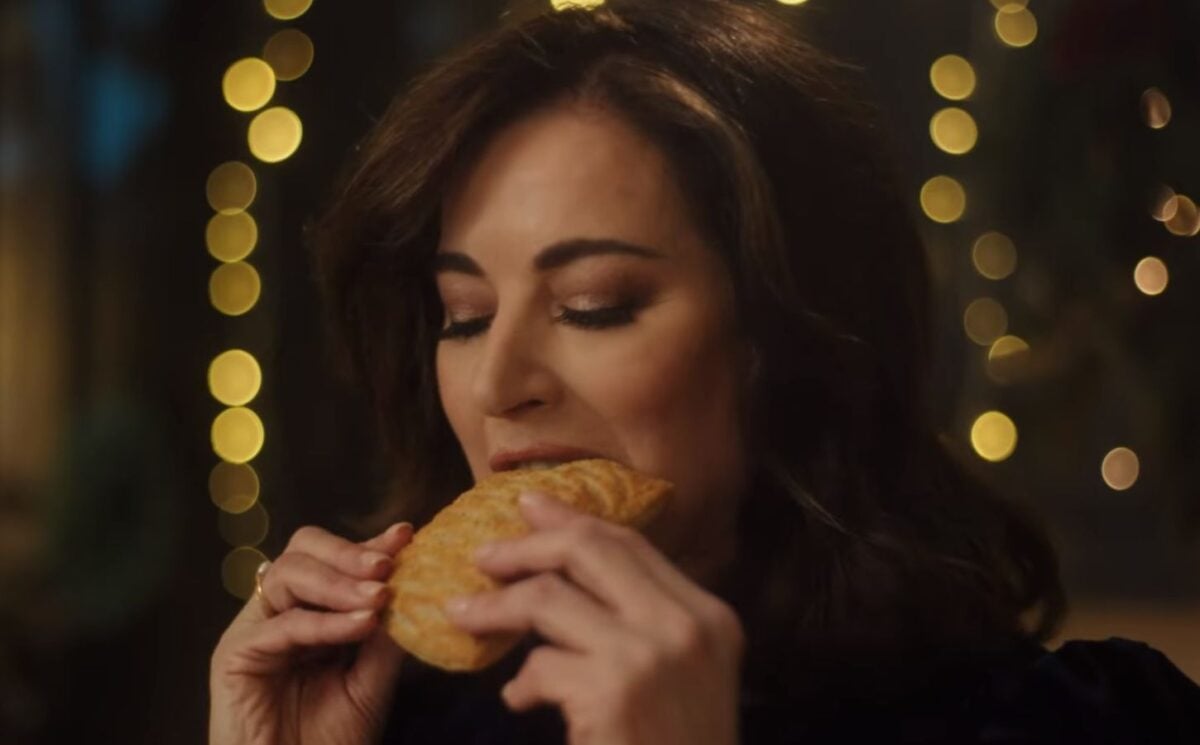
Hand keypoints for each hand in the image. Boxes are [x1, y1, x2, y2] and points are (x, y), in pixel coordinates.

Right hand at [209, 521, 413, 744]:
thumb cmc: (329, 742)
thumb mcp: (370, 681)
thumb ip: (384, 636)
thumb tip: (412, 587)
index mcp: (310, 612)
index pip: (335, 560)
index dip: (368, 544)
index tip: (406, 536)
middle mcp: (278, 612)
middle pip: (303, 550)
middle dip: (349, 551)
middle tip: (388, 565)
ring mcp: (253, 630)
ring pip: (288, 573)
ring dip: (340, 581)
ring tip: (379, 596)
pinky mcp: (234, 655)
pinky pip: (283, 624)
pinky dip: (326, 622)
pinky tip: (361, 625)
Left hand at [444, 491, 743, 744]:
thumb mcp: (681, 679)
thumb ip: (641, 624)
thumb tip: (565, 574)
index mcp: (709, 617)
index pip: (631, 544)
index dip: (572, 520)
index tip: (529, 506)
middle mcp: (687, 626)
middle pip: (590, 550)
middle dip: (526, 545)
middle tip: (482, 555)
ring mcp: (652, 656)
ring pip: (549, 599)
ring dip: (495, 608)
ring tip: (463, 616)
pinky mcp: (614, 692)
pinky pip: (540, 664)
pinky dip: (520, 681)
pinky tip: (517, 700)